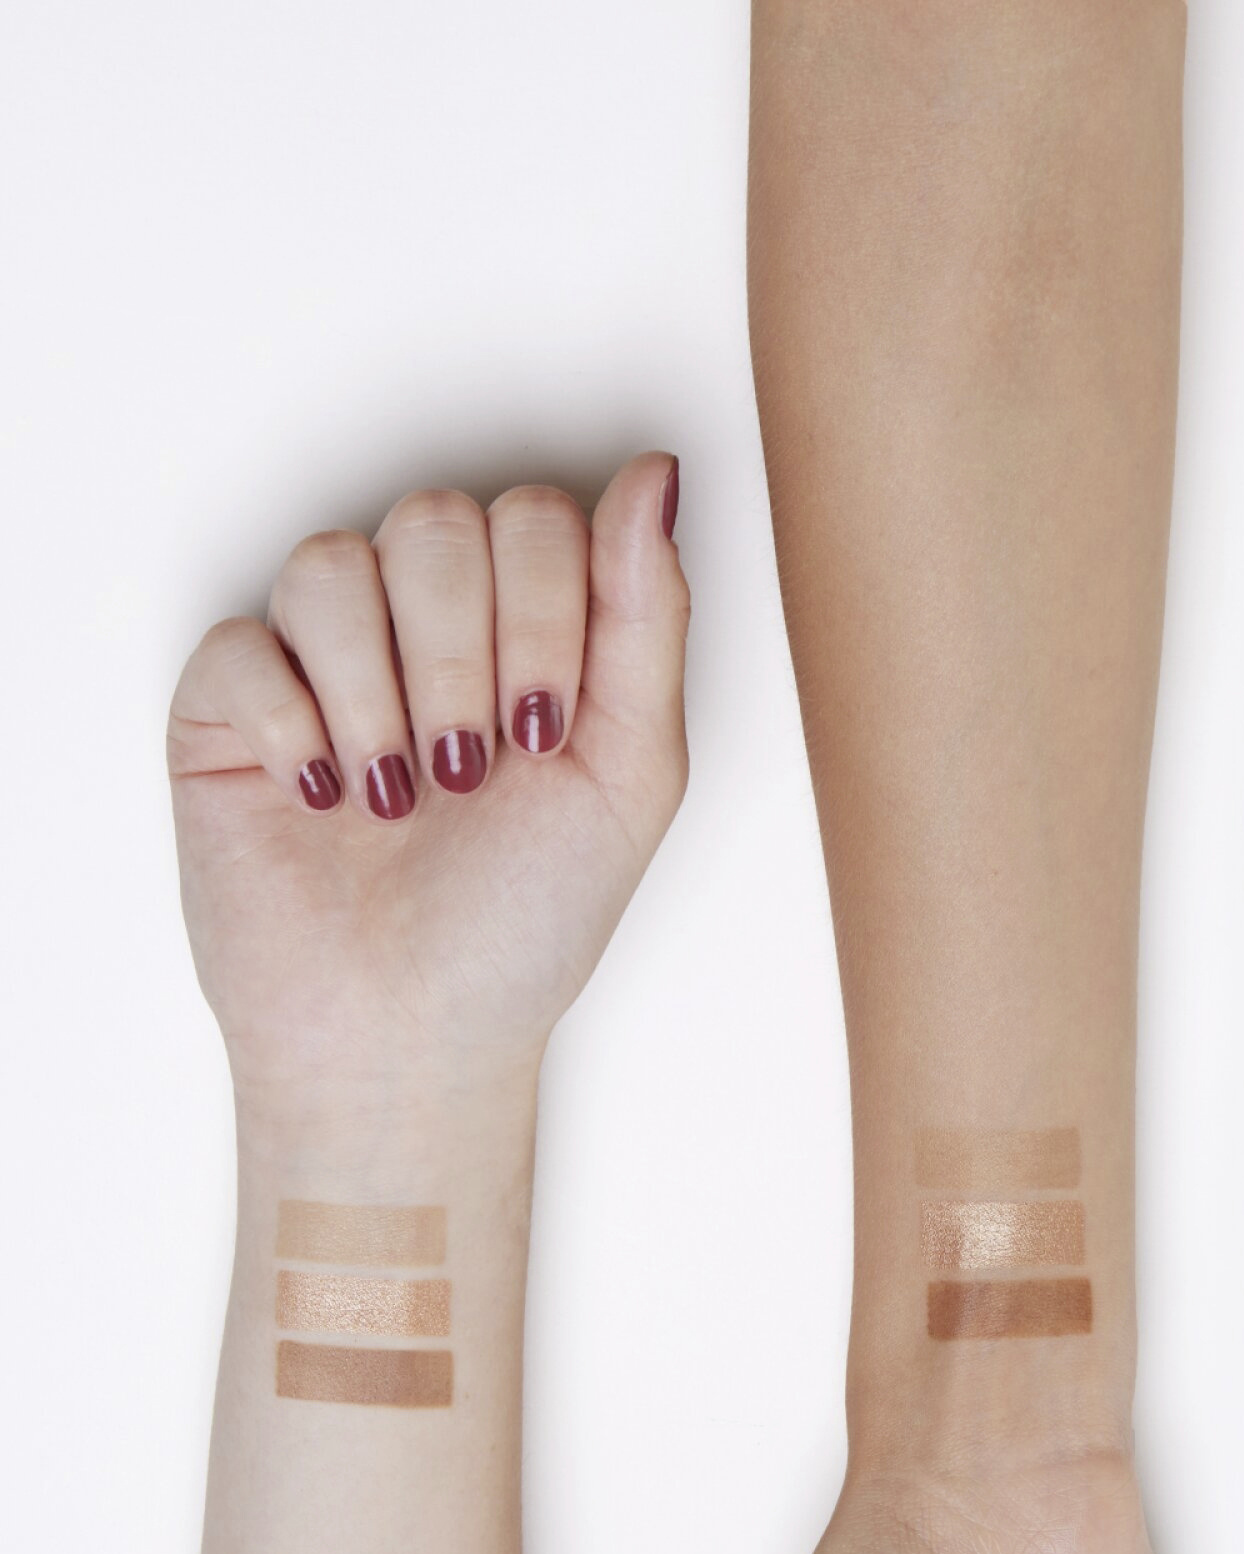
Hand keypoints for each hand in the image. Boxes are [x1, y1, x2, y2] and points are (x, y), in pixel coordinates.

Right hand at [168, 454, 687, 1089]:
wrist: (412, 1029)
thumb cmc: (527, 918)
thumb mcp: (632, 775)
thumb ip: (647, 620)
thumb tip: (657, 475)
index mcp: (532, 631)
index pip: (536, 518)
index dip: (544, 615)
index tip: (545, 734)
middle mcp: (426, 625)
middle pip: (435, 523)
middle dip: (465, 661)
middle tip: (471, 773)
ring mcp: (322, 655)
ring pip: (334, 566)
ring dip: (383, 700)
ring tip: (400, 799)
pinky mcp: (228, 702)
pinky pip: (245, 642)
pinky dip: (296, 726)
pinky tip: (323, 797)